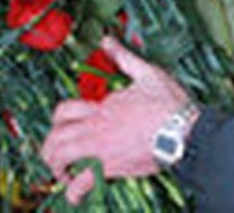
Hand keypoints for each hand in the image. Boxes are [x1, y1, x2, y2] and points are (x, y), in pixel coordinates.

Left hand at [41, 36, 194, 205]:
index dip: (60, 118)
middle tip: (55, 153)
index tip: (66, 124)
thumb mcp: (147, 72)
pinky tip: (75, 193)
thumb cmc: (169, 104)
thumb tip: (107, 40)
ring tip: (62, 172)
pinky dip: (73, 190)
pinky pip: (81, 184)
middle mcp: (94, 127)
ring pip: (60, 159)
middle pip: (54, 137)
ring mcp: (99, 149)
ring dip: (56, 167)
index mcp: (101, 105)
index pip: (63, 110)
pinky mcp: (110, 168)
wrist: (184, 131)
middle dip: (49, 147)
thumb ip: (123, 57)